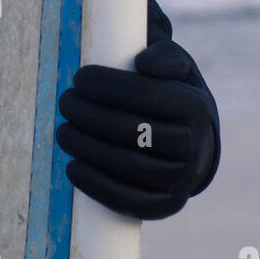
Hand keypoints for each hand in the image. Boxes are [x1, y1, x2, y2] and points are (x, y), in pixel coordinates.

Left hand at [56, 38, 218, 219]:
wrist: (196, 143)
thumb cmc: (173, 93)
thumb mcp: (176, 66)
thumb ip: (162, 53)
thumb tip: (142, 61)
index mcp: (194, 106)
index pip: (144, 94)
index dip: (106, 86)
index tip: (79, 78)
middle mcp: (193, 146)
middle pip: (130, 130)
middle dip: (87, 114)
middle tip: (65, 101)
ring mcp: (181, 180)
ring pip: (126, 166)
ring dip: (85, 147)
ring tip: (63, 131)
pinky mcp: (166, 205)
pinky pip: (129, 202)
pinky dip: (96, 185)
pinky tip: (73, 166)